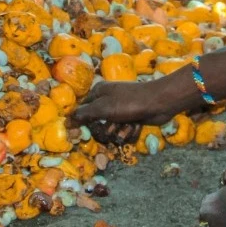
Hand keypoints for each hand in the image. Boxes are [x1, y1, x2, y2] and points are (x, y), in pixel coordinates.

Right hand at [70, 75, 196, 145]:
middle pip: (98, 124)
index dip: (83, 122)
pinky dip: (131, 131)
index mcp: (99, 93)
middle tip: (113, 126)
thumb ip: (84, 115)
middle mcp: (108, 101)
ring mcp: (121, 110)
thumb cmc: (129, 102)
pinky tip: (137, 124)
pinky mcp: (132, 119)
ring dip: (120, 131)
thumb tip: (66, 122)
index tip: (81, 133)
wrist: (159, 103)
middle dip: (107, 129)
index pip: (83, 110)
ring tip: (128, 124)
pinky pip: (125, 132)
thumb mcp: (103, 108)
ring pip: (112, 131)